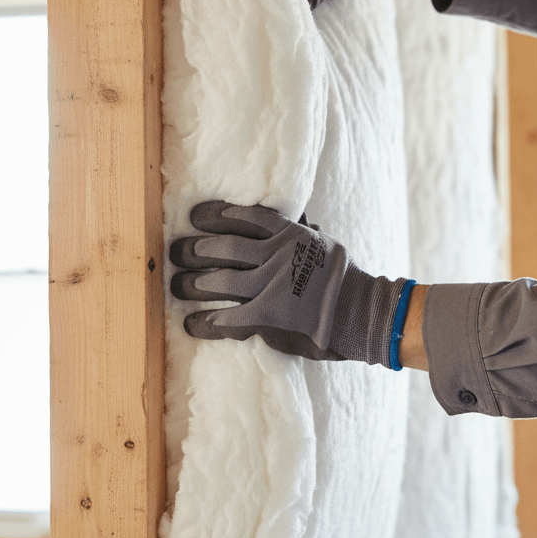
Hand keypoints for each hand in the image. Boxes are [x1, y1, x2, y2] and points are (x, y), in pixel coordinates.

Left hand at [170, 201, 413, 367]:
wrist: (361, 313)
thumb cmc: (342, 277)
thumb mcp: (322, 242)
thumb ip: (300, 229)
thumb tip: (293, 213)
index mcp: (287, 233)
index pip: (242, 216)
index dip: (213, 215)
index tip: (194, 216)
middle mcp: (275, 255)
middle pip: (222, 247)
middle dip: (193, 249)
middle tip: (175, 252)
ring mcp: (270, 286)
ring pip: (218, 281)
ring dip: (191, 284)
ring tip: (176, 286)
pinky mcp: (267, 317)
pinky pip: (226, 318)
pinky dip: (204, 322)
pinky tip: (190, 324)